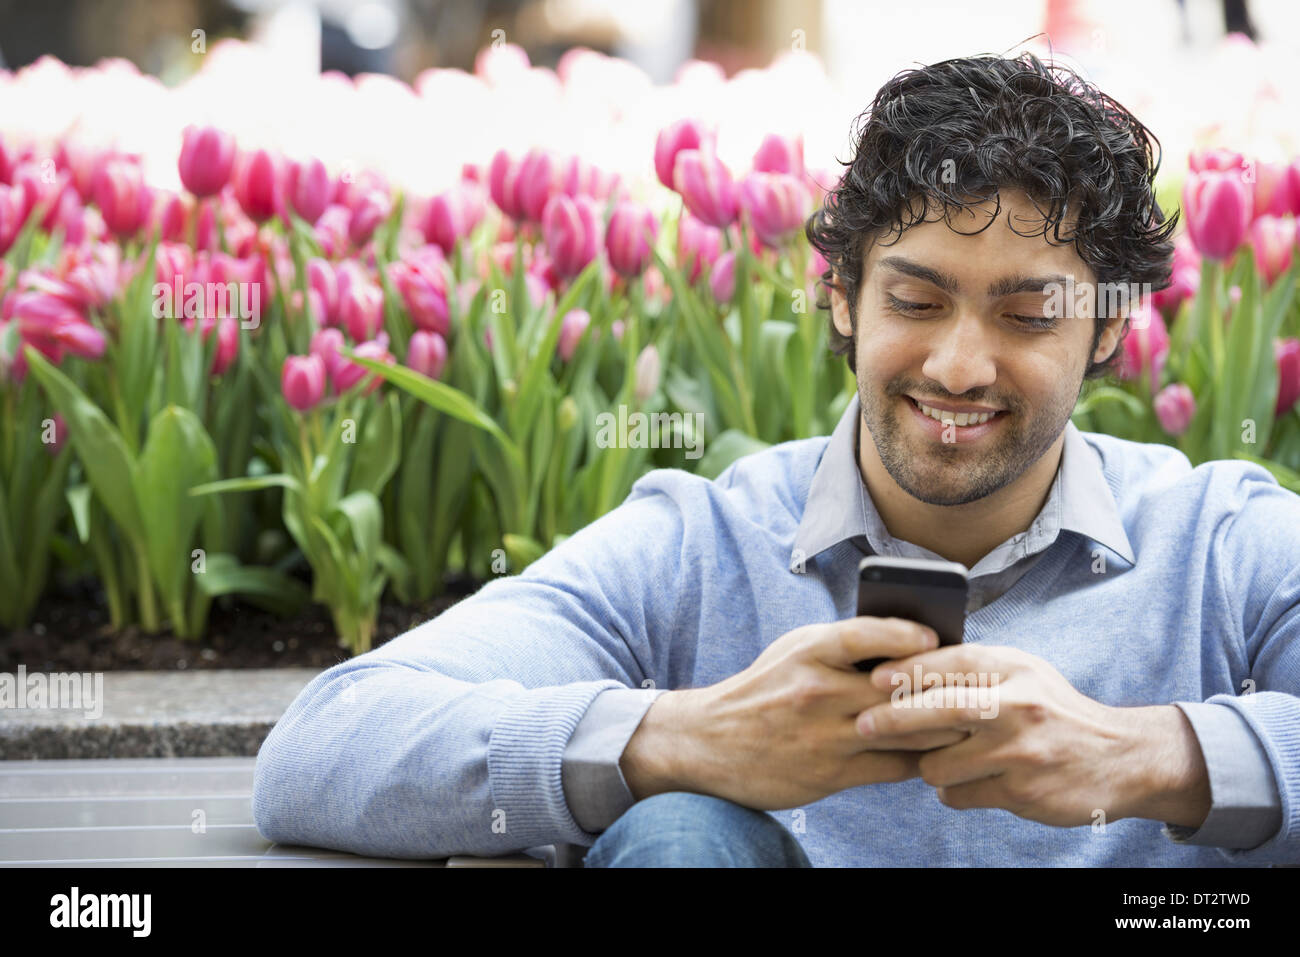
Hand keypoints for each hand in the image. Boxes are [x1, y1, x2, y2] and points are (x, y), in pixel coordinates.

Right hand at [621, 617, 970, 810]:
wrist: (708, 742)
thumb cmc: (763, 689)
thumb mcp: (793, 652)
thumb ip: (844, 646)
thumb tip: (910, 642)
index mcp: (808, 652)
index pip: (863, 635)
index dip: (904, 635)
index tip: (934, 638)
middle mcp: (817, 692)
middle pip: (897, 688)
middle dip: (941, 687)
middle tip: (977, 685)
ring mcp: (826, 736)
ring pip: (905, 730)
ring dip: (942, 726)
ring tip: (972, 719)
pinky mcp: (831, 773)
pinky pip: (894, 766)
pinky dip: (921, 758)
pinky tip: (938, 751)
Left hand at [855, 645, 1210, 828]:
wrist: (1119, 759)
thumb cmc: (1053, 711)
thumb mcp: (1023, 674)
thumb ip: (973, 669)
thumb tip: (900, 666)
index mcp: (1015, 669)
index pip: (952, 661)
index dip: (908, 669)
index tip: (874, 678)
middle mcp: (1019, 706)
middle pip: (940, 709)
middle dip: (894, 719)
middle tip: (863, 724)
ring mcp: (1020, 752)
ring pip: (940, 761)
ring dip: (927, 764)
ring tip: (937, 758)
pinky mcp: (1021, 792)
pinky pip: (959, 794)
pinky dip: (952, 790)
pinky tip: (966, 781)